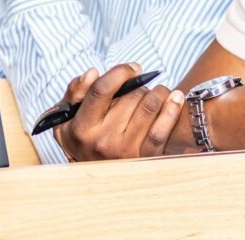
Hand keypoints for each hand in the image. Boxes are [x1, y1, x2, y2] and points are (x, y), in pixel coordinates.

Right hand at [52, 63, 187, 161]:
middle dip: (140, 85)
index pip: (102, 90)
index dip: (120, 72)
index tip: (133, 68)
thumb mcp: (69, 117)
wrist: (99, 177)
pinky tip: (176, 98)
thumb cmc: (85, 137)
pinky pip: (161, 130)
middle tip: (141, 88)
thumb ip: (77, 92)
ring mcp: (125, 151)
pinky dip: (172, 109)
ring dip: (158, 92)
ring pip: (149, 107)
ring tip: (157, 93)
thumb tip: (92, 73)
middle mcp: (102, 141)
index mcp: (82, 128)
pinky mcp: (145, 158)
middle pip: (130, 96)